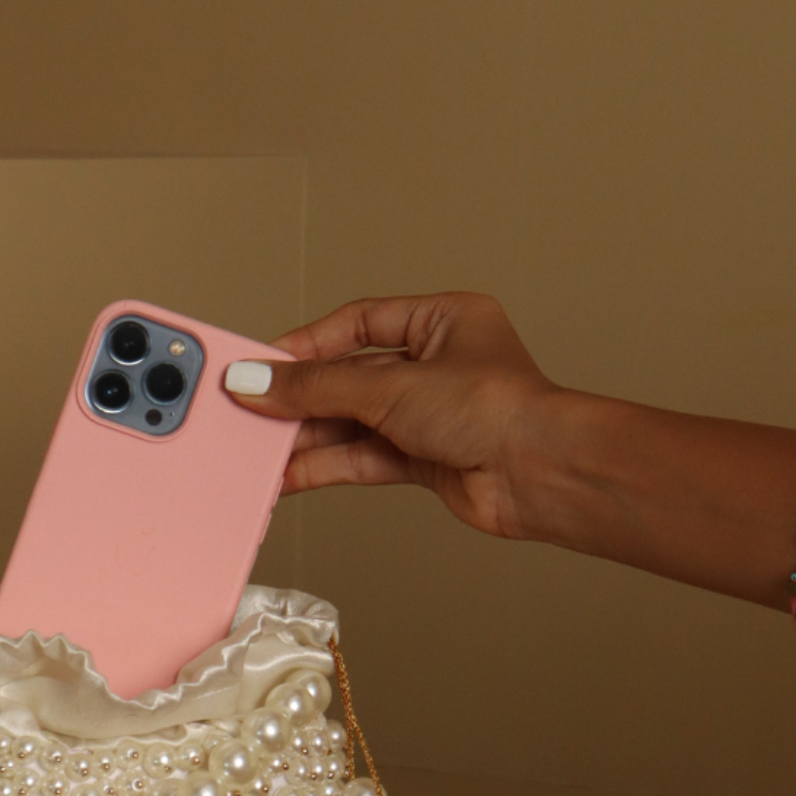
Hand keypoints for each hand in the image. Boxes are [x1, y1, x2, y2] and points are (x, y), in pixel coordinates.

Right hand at [226, 293, 558, 538]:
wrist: (542, 475)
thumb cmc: (498, 410)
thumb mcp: (391, 386)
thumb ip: (316, 386)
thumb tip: (259, 381)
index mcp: (443, 320)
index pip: (358, 322)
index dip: (307, 344)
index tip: (263, 365)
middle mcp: (437, 365)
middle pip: (349, 376)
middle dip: (301, 397)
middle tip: (252, 409)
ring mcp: (430, 415)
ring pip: (352, 421)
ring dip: (307, 437)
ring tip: (262, 449)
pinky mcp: (425, 460)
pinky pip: (362, 458)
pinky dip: (326, 466)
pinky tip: (290, 475)